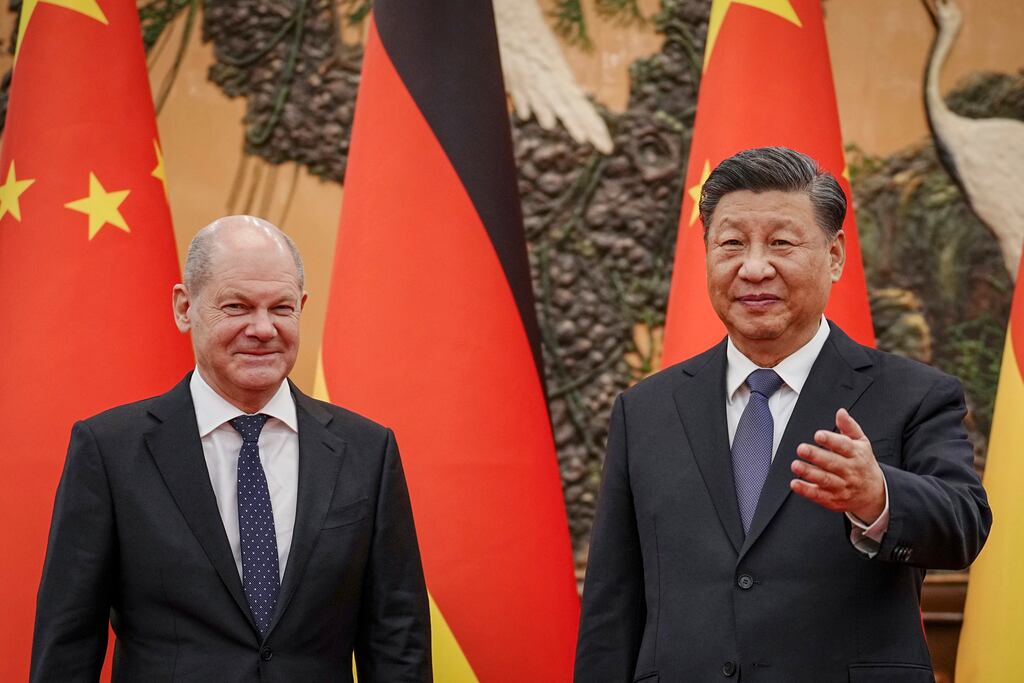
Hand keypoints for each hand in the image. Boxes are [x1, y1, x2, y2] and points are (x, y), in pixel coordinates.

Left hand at [790, 408, 885, 522]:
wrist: (874, 493)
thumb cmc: (863, 463)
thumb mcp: (862, 443)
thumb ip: (849, 427)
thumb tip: (840, 412)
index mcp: (857, 454)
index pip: (844, 446)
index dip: (831, 440)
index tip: (818, 435)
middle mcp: (850, 471)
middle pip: (833, 463)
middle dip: (816, 456)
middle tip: (801, 448)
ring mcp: (842, 487)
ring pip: (825, 480)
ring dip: (809, 473)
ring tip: (795, 465)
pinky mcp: (834, 500)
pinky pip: (819, 495)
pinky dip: (806, 490)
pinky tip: (795, 483)